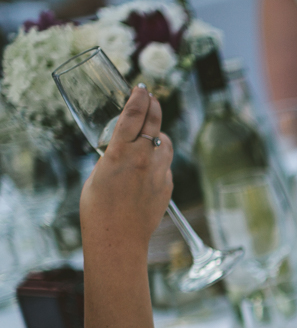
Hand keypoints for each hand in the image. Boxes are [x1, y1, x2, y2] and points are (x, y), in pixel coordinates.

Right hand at [80, 85, 173, 249]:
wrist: (118, 239)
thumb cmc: (98, 209)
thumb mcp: (97, 175)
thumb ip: (114, 157)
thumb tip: (123, 148)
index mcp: (121, 153)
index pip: (134, 116)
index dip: (139, 98)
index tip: (141, 88)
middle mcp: (144, 160)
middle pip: (155, 124)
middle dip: (154, 107)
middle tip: (151, 98)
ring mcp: (159, 173)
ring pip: (166, 144)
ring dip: (159, 135)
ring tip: (151, 134)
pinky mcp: (167, 187)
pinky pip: (166, 166)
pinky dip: (159, 161)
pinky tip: (148, 167)